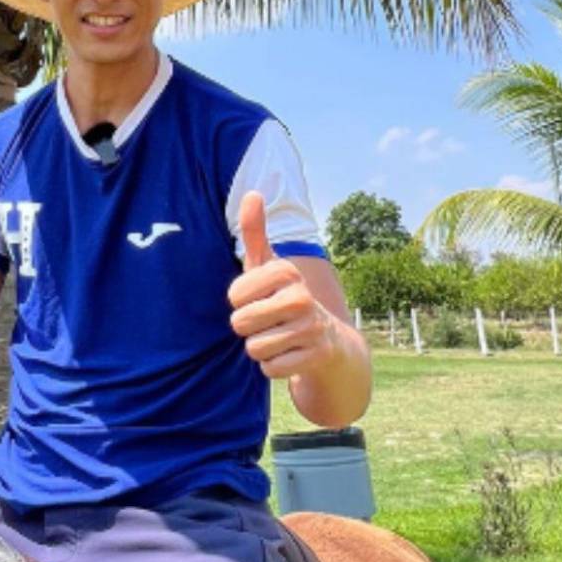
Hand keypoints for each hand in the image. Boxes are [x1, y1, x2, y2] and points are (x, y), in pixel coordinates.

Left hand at [227, 191, 338, 379]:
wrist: (327, 341)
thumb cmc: (284, 299)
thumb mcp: (268, 267)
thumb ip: (255, 233)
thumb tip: (253, 192)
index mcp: (285, 271)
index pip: (234, 296)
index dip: (239, 303)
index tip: (258, 299)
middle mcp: (301, 296)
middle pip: (240, 323)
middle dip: (248, 329)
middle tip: (267, 323)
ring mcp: (312, 327)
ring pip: (254, 348)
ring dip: (260, 349)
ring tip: (278, 338)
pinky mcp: (317, 356)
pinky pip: (270, 369)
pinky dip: (273, 367)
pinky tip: (289, 355)